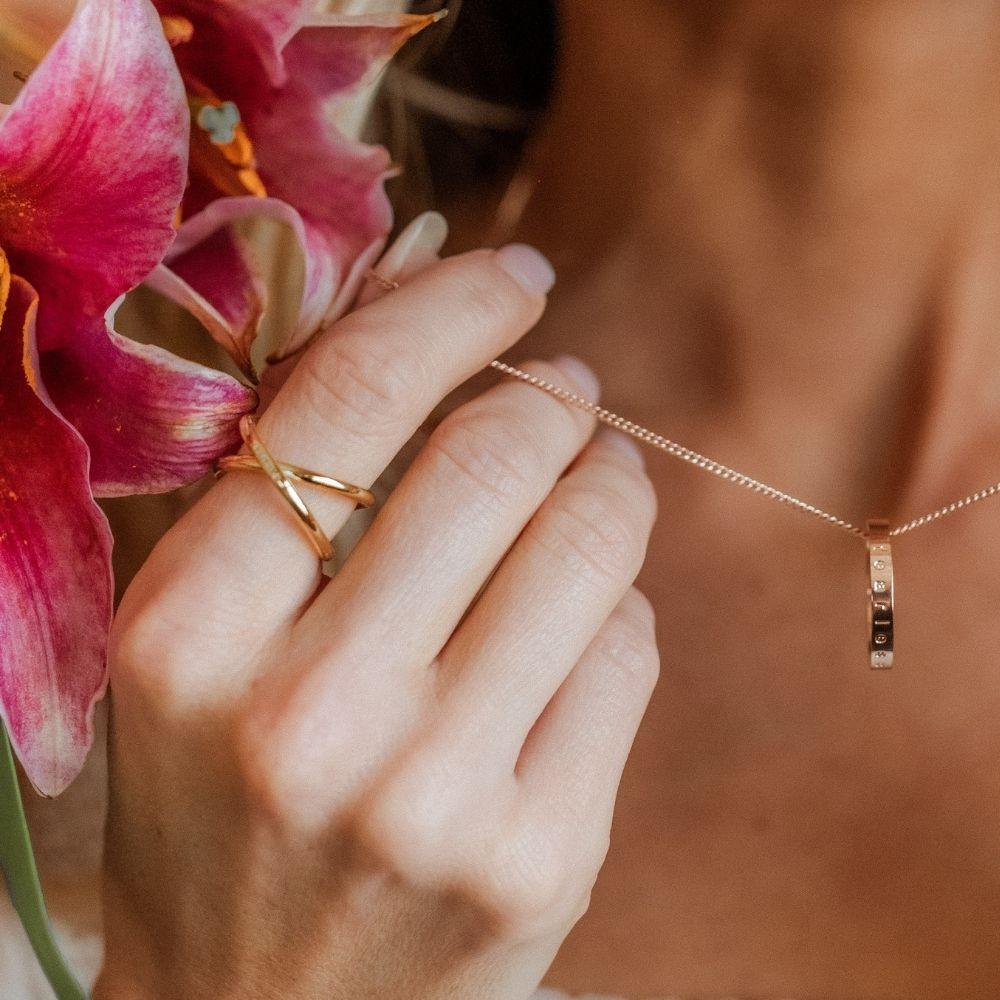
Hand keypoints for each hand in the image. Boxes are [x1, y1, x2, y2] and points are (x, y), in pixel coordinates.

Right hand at [95, 246, 658, 998]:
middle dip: (549, 394)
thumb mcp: (200, 654)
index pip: (348, 402)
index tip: (512, 276)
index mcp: (189, 640)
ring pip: (590, 540)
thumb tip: (436, 337)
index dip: (448, 311)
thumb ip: (290, 499)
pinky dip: (620, 603)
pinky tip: (586, 614)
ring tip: (596, 473)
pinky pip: (630, 649)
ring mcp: (436, 795)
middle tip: (561, 388)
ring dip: (608, 478)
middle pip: (493, 458)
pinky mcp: (542, 857)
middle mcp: (308, 717)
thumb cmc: (223, 811)